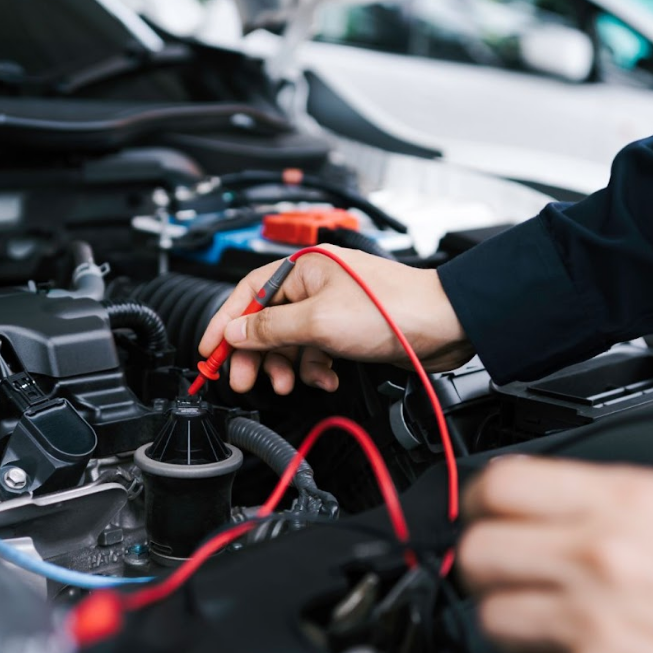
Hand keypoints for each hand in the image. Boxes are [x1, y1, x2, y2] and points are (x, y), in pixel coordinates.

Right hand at [198, 245, 472, 393]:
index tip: (208, 350)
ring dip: (287, 366)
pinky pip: (315, 350)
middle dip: (255, 354)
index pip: (247, 293)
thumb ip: (270, 328)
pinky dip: (315, 368)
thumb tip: (234, 332)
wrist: (443, 325)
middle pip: (265, 321)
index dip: (224, 322)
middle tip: (244, 380)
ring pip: (290, 341)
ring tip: (289, 383)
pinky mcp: (346, 329)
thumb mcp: (317, 322)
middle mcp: (314, 284)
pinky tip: (326, 378)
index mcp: (302, 268)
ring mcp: (330, 307)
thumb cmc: (391, 309)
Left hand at [458, 457, 652, 652]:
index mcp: (627, 504)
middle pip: (476, 553)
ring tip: (557, 633)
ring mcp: (591, 624)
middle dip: (487, 571)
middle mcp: (599, 556)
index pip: (501, 483)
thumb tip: (553, 509)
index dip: (481, 504)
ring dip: (517, 631)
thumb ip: (615, 509)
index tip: (483, 517)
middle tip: (510, 580)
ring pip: (492, 622)